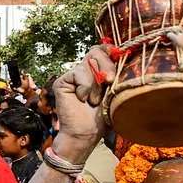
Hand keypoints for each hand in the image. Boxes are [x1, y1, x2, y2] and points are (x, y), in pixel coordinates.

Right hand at [51, 45, 115, 162]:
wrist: (85, 133)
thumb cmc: (101, 117)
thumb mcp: (114, 92)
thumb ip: (114, 73)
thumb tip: (120, 53)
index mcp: (98, 72)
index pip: (103, 50)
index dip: (111, 52)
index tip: (119, 62)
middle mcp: (84, 71)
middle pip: (96, 51)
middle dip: (107, 66)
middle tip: (110, 82)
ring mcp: (72, 76)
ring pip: (88, 63)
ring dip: (95, 84)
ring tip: (93, 100)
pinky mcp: (62, 81)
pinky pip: (77, 73)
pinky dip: (84, 87)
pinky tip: (82, 99)